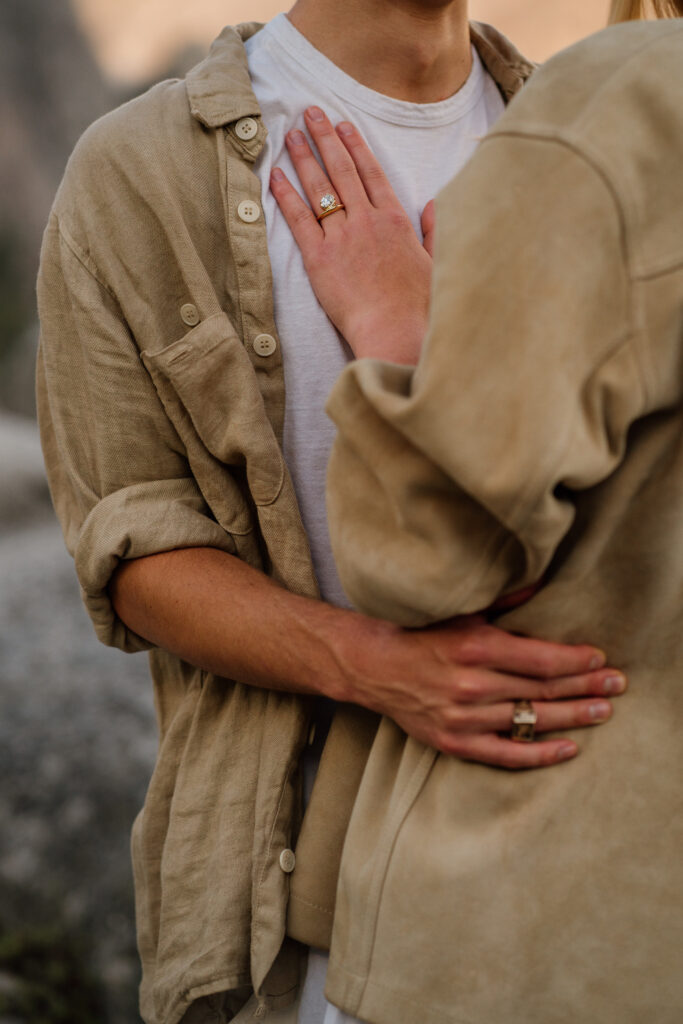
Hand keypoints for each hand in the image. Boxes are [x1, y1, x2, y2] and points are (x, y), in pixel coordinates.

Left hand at [270, 106, 431, 364]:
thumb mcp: (435, 263)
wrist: (396, 330)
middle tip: (311, 113)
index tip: (343, 125)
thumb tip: (430, 206)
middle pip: (343, 171)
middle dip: (326, 138)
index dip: (355, 146)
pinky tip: (275, 175)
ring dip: (304, 158)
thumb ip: (432, 231)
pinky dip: (286, 195)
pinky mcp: (320, 258)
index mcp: (396, 220)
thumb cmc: (418, 306)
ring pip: (320, 188)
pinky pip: (299, 220)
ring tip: (291, 135)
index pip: (372, 173)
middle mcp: (367, 221)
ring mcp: (342, 237)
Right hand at [340, 614, 625, 768]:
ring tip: (603, 713)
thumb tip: (543, 585)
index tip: (601, 659)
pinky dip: (540, 753)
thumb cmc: (422, 633)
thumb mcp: (463, 610)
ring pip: (532, 720)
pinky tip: (568, 747)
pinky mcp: (455, 742)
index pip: (543, 659)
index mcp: (476, 647)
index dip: (577, 661)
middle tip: (616, 686)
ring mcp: (464, 718)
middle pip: (544, 689)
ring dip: (573, 717)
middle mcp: (472, 684)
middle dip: (586, 687)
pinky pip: (506, 754)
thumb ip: (505, 602)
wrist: (374, 666)